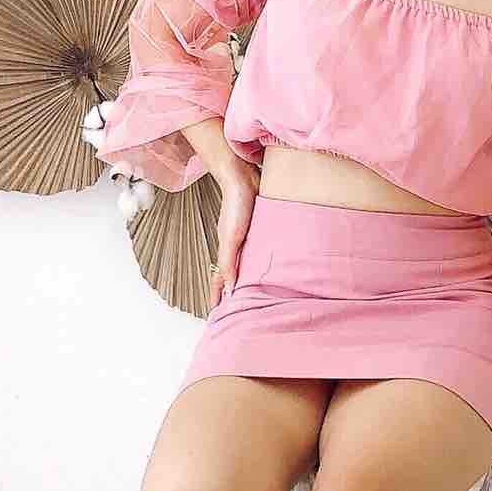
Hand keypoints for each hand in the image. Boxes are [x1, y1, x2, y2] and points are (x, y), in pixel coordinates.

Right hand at [208, 162, 260, 309]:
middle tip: (240, 310)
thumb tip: (230, 290)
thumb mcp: (231, 237)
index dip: (218, 296)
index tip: (217, 314)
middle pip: (234, 273)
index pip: (220, 279)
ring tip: (259, 293)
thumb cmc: (236, 204)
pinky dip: (263, 259)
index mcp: (227, 250)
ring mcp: (249, 236)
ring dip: (251, 276)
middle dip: (234, 291)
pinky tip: (274, 263)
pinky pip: (262, 248)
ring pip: (249, 262)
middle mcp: (237, 245)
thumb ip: (228, 263)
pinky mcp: (262, 227)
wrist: (245, 176)